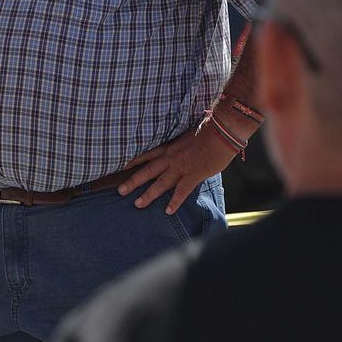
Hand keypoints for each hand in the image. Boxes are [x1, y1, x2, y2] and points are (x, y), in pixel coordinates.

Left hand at [118, 122, 240, 213]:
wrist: (221, 131)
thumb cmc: (209, 130)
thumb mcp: (188, 134)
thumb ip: (181, 145)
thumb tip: (181, 148)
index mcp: (169, 147)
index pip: (147, 154)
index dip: (133, 161)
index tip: (121, 167)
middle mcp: (171, 158)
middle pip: (147, 171)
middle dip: (133, 181)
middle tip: (120, 191)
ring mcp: (181, 167)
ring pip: (160, 183)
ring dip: (148, 195)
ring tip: (137, 204)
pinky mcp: (193, 175)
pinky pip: (181, 192)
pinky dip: (174, 202)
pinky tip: (168, 211)